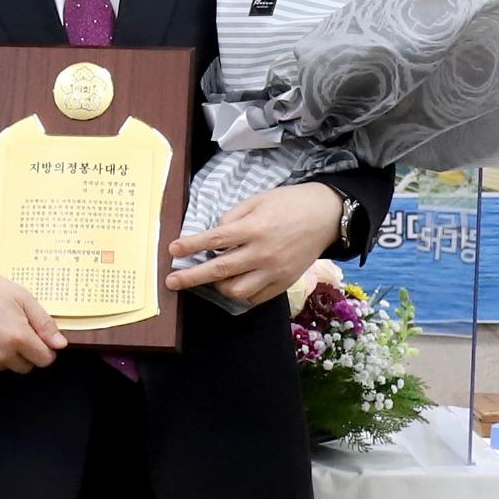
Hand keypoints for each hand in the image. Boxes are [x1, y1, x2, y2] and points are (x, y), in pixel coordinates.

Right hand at [0, 268, 66, 374]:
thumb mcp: (20, 296)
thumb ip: (43, 322)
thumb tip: (60, 344)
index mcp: (18, 337)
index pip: (44, 359)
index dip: (42, 347)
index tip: (32, 337)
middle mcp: (0, 354)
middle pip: (24, 366)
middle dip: (22, 352)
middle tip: (8, 329)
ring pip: (2, 367)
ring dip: (1, 354)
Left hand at [167, 181, 342, 309]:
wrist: (326, 216)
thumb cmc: (288, 203)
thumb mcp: (257, 200)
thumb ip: (233, 217)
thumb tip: (214, 238)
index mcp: (254, 228)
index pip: (214, 240)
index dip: (190, 246)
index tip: (172, 251)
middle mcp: (262, 253)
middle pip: (220, 270)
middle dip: (192, 277)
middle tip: (171, 282)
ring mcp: (275, 271)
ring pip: (237, 291)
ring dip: (219, 286)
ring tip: (213, 277)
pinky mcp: (284, 283)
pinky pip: (256, 298)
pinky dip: (241, 294)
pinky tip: (233, 285)